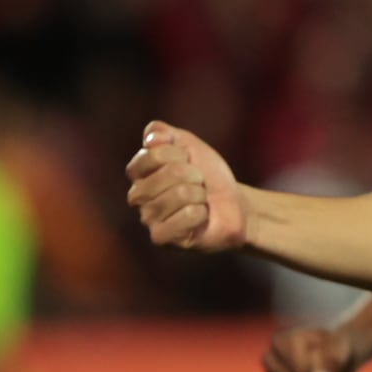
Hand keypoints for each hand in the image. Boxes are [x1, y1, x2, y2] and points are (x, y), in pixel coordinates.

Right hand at [125, 122, 247, 251]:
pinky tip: (201, 216)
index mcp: (139, 172)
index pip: (151, 154)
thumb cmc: (208, 176)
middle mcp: (137, 196)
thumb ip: (165, 133)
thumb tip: (150, 138)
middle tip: (199, 183)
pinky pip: (186, 216)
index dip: (177, 154)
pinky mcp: (161, 238)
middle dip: (193, 174)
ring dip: (200, 194)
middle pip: (167, 173)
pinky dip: (201, 213)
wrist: (234, 205)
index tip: (188, 161)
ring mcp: (148, 218)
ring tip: (200, 200)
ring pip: (180, 194)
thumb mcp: (189, 145)